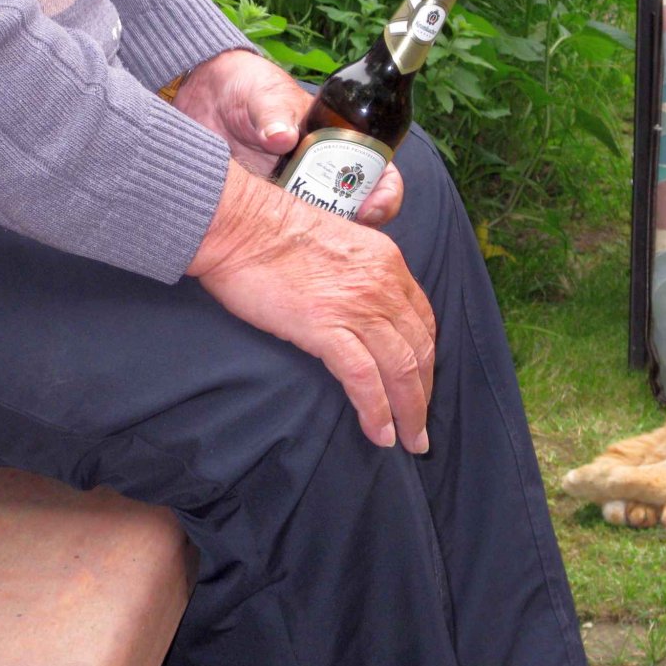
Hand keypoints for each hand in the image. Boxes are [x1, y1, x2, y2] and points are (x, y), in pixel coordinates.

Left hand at [174, 49, 402, 226]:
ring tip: (308, 248)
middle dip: (359, 230)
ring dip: (322, 242)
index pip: (379, 174)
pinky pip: (283, 235)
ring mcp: (295, 193)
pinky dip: (284, 246)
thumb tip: (281, 138)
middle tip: (343, 236)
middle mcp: (323, 173)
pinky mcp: (267, 209)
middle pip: (357, 211)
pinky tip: (273, 248)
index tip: (372, 208)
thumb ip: (272, 111)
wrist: (201, 101)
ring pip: (324, 229)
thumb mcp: (262, 92)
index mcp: (338, 142)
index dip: (386, 195)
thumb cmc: (244, 87)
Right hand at [187, 160, 434, 452]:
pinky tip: (379, 434)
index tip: (422, 382)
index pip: (422, 318)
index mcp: (387, 261)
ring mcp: (357, 307)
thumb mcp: (337, 241)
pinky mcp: (326, 328)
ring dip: (409, 412)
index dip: (426, 356)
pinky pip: (364, 379)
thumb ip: (357, 270)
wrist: (238, 224)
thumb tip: (355, 301)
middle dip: (424, 393)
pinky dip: (377, 411)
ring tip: (409, 441)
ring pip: (400, 369)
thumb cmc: (272, 231)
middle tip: (420, 426)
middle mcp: (381, 284)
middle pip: (419, 348)